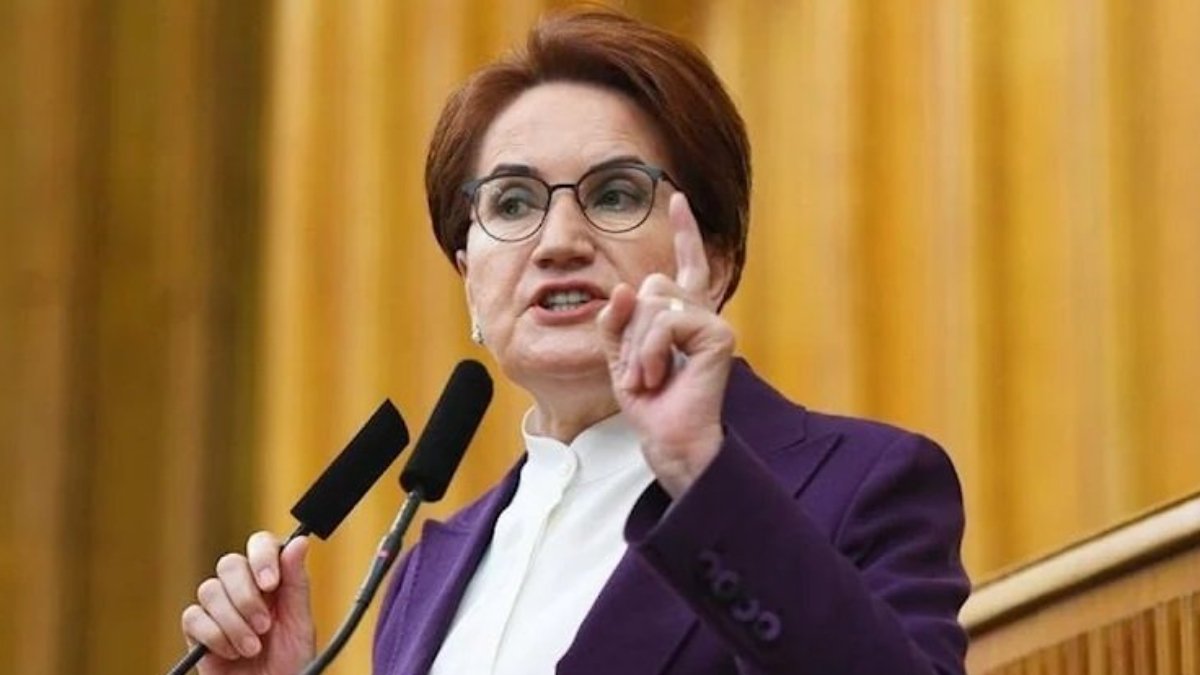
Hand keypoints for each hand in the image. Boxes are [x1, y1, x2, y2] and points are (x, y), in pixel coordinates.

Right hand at [180, 532, 315, 674]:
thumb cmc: (290, 661)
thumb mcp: (300, 622)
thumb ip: (297, 582)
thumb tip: (299, 542)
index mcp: (270, 579)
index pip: (259, 544)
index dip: (261, 556)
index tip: (271, 584)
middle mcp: (242, 588)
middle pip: (229, 563)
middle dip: (247, 596)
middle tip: (264, 626)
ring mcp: (218, 609)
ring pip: (210, 590)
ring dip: (234, 622)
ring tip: (252, 648)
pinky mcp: (198, 632)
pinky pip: (193, 617)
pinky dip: (215, 636)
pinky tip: (231, 653)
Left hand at [598, 192, 734, 497]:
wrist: (668, 437)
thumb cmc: (648, 401)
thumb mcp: (619, 355)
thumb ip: (617, 320)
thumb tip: (626, 288)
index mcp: (681, 315)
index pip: (683, 265)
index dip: (683, 232)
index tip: (677, 198)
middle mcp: (702, 313)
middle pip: (651, 286)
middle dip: (630, 329)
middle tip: (637, 371)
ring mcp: (713, 322)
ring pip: (654, 304)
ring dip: (637, 347)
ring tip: (646, 379)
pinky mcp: (719, 334)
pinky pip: (666, 322)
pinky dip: (651, 351)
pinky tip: (659, 377)